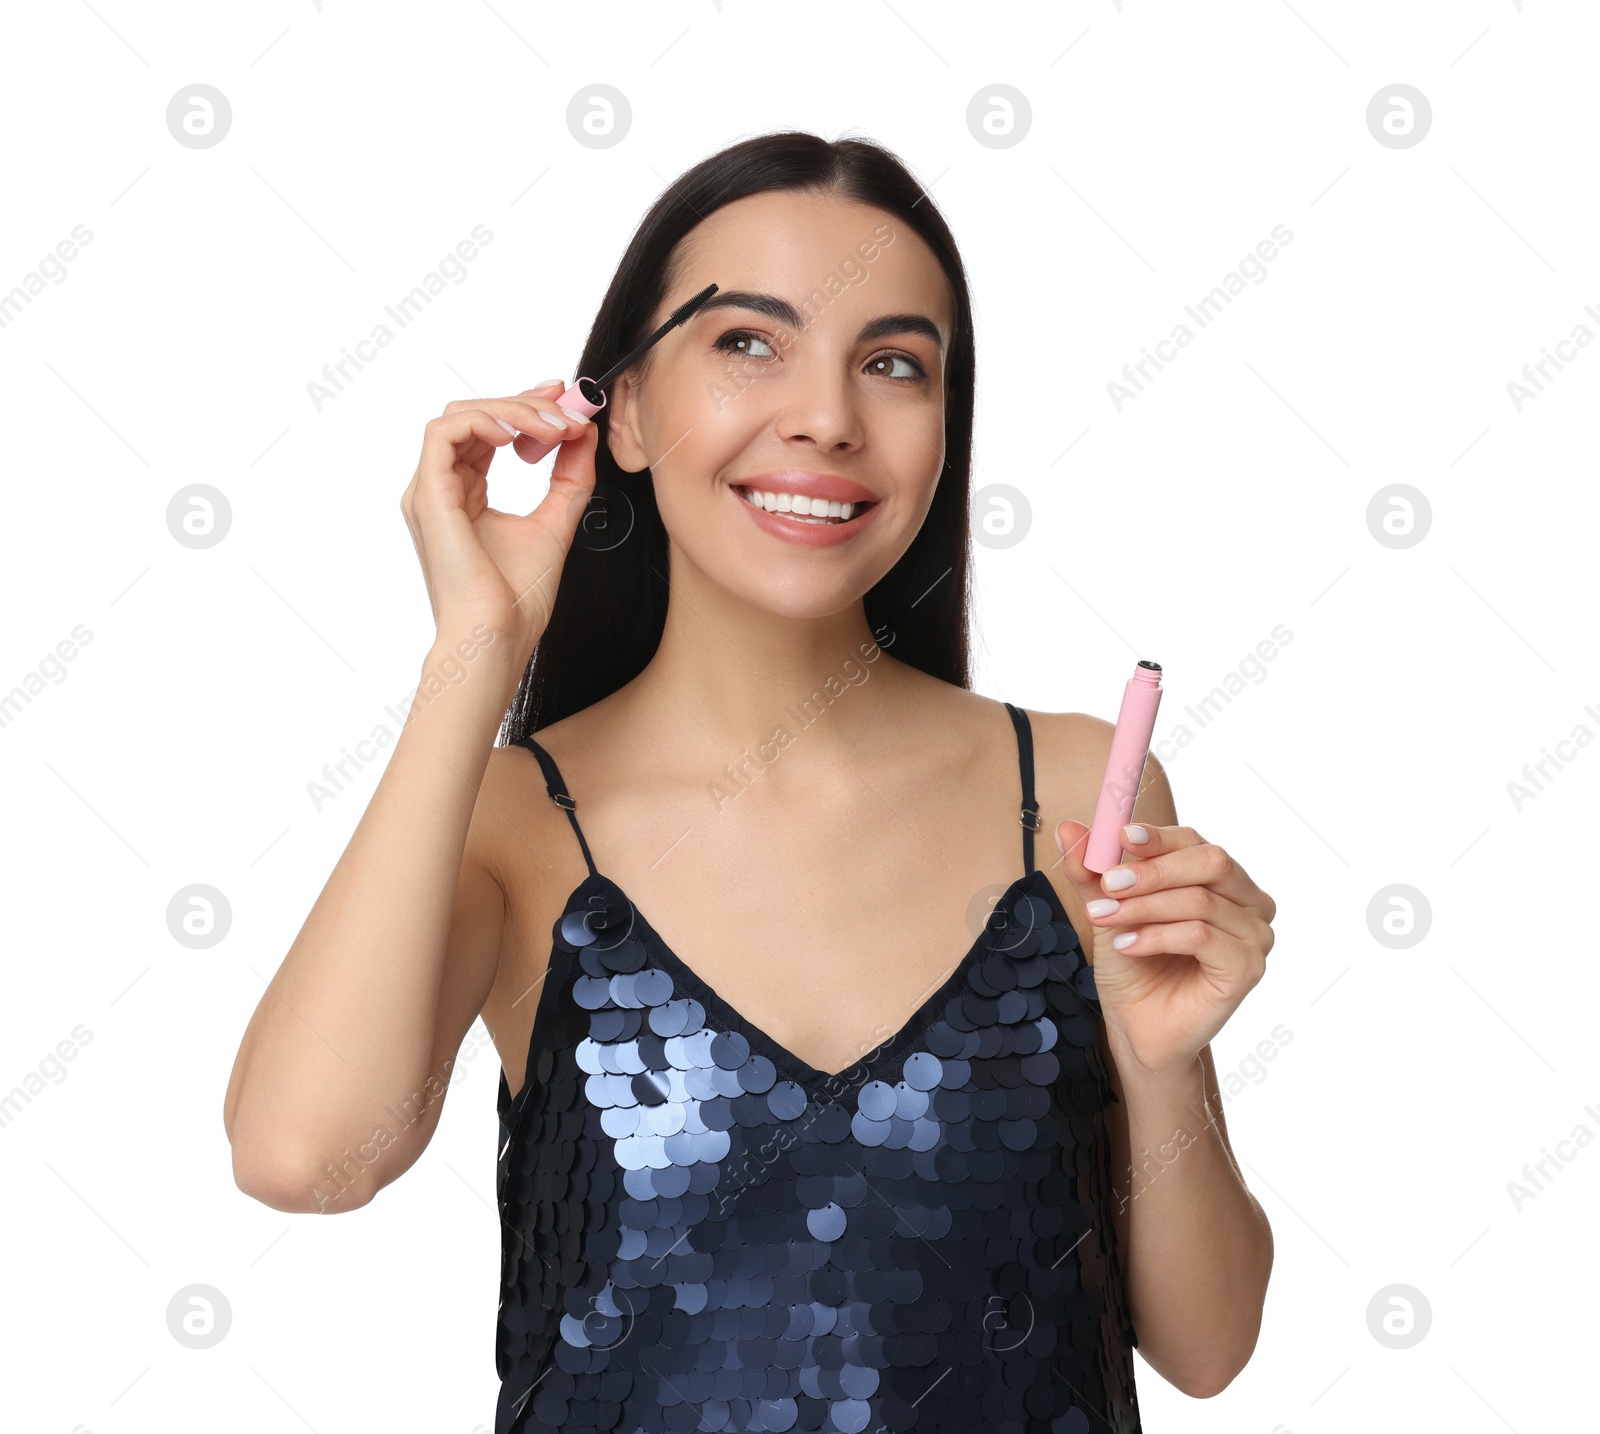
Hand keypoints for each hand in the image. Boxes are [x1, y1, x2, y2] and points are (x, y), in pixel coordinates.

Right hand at [399, 378, 599, 658]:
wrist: (496, 638)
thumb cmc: (516, 601)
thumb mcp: (555, 523)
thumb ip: (570, 479)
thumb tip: (584, 434)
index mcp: (464, 494)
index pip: (489, 431)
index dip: (525, 406)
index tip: (565, 400)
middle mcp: (441, 488)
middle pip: (476, 416)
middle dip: (526, 404)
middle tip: (569, 411)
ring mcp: (429, 491)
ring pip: (460, 416)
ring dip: (513, 410)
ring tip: (556, 428)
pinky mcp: (427, 495)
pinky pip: (444, 432)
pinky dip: (484, 421)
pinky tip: (520, 435)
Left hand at [1054, 820, 1275, 1081]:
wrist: (1137, 1026)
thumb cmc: (1133, 965)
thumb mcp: (1108, 909)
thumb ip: (1092, 872)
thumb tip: (1067, 829)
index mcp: (1221, 878)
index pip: (1195, 841)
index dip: (1158, 836)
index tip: (1120, 836)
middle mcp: (1248, 902)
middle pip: (1209, 861)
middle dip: (1152, 871)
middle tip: (1107, 884)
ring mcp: (1254, 935)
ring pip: (1200, 901)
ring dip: (1144, 908)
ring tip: (1105, 919)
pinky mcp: (1247, 968)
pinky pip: (1202, 937)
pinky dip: (1158, 936)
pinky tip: (1128, 946)